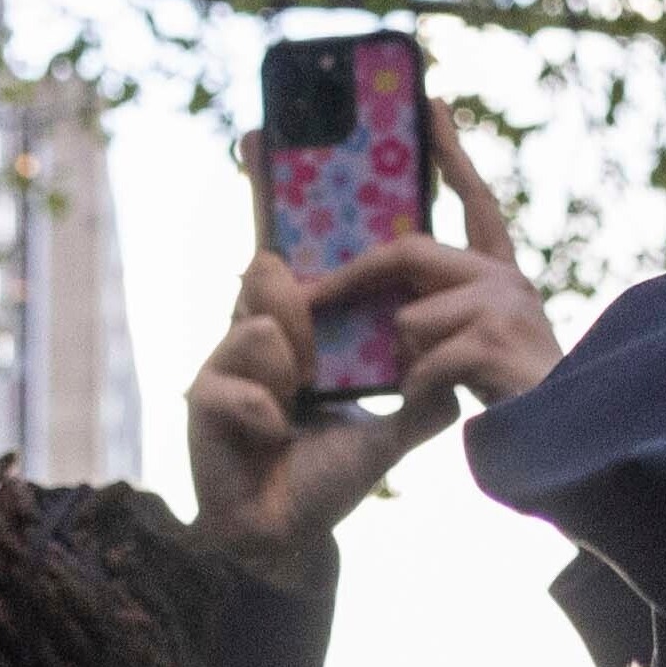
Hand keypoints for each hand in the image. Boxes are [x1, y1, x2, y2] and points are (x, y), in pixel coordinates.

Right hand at [186, 135, 557, 569]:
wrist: (283, 537)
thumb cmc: (329, 478)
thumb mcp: (395, 431)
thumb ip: (426, 396)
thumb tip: (462, 367)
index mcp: (305, 325)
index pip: (297, 244)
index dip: (281, 186)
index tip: (268, 129)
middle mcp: (264, 328)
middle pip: (273, 258)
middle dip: (298, 281)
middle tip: (308, 320)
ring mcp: (231, 356)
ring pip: (264, 308)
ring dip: (290, 357)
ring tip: (296, 397)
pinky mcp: (203, 393)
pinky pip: (243, 375)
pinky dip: (266, 410)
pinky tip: (272, 433)